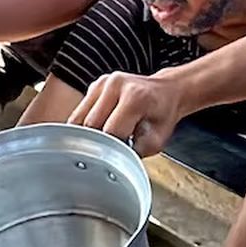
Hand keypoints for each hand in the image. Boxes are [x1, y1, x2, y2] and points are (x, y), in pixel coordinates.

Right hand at [69, 71, 187, 154]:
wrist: (166, 91)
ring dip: (89, 134)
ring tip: (107, 138)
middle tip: (112, 149)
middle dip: (99, 143)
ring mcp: (102, 83)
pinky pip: (80, 113)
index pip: (110, 131)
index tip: (118, 156)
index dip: (112, 149)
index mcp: (135, 96)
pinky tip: (101, 129)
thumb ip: (136, 152)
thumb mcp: (158, 140)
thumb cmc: (163, 115)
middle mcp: (115, 84)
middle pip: (91, 126)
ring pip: (79, 120)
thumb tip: (115, 163)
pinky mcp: (94, 86)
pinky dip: (86, 126)